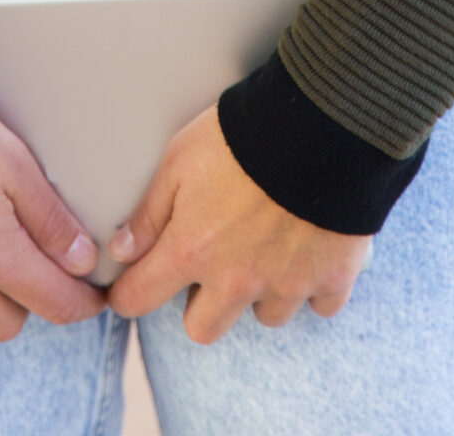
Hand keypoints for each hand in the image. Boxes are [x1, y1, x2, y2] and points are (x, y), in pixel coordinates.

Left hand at [106, 105, 371, 341]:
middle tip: (212, 265)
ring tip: (268, 247)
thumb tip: (121, 251)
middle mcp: (236, 280)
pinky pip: (321, 304)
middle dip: (201, 304)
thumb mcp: (180, 158)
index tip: (130, 288)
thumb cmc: (242, 133)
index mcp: (192, 250)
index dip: (127, 294)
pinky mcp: (332, 277)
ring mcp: (286, 283)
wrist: (320, 124)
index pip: (140, 298)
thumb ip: (149, 211)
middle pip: (204, 329)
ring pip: (266, 316)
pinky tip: (311, 248)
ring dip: (262, 291)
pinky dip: (315, 283)